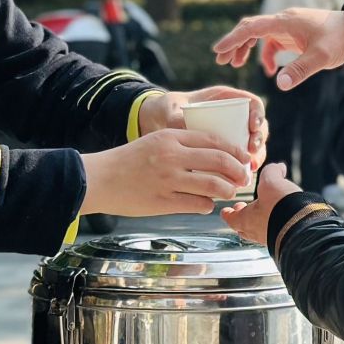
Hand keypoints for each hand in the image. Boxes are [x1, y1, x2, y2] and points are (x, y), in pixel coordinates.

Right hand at [80, 127, 253, 217]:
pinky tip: (206, 205)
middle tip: (244, 179)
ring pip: (213, 185)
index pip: (214, 140)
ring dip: (227, 190)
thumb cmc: (128, 161)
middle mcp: (172, 156)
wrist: (98, 179)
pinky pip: (198, 204)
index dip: (235, 151)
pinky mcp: (163, 202)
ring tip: (229, 193)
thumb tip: (213, 155)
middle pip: (219, 162)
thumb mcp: (154, 142)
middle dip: (238, 172)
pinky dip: (208, 205)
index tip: (245, 159)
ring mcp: (168, 180)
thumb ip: (181, 145)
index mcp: (170, 138)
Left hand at [136, 86, 269, 171]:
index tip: (253, 127)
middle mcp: (234, 115)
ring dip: (256, 156)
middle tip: (251, 152)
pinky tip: (244, 175)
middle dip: (259, 140)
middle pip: (258, 127)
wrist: (159, 123)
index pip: (252, 104)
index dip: (258, 115)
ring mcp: (232, 132)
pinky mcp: (227, 149)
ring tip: (250, 167)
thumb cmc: (167, 110)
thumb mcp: (171, 111)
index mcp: (225, 99)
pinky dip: (246, 165)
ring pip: (253, 143)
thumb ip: (175, 117)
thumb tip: (183, 126)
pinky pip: (242, 156)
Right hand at [213, 8, 343, 90]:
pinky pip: (273, 42)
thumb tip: (278, 84)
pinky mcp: (294, 34)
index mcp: (284, 22)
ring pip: (259, 35)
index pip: (251, 28)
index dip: (233, 39)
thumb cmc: (339, 40)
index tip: (218, 50)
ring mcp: (288, 27)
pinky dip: (267, 55)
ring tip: (235, 64)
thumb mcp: (320, 57)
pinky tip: (271, 71)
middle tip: (220, 60)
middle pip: (250, 29)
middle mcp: (283, 21)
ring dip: (246, 48)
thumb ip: (299, 70)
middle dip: (234, 44)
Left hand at [221, 163, 302, 247]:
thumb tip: (278, 168)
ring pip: (261, 232)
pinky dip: (278, 225)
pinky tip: (285, 217)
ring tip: (268, 211)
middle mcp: (256, 233)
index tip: (226, 210)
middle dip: (244, 218)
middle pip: (244, 228)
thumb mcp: (271, 181)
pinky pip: (277, 233)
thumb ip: (271, 172)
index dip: (228, 213)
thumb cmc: (280, 208)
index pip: (230, 218)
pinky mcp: (286, 240)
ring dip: (262, 221)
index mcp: (245, 220)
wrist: (303, 227)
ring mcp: (271, 239)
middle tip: (246, 209)